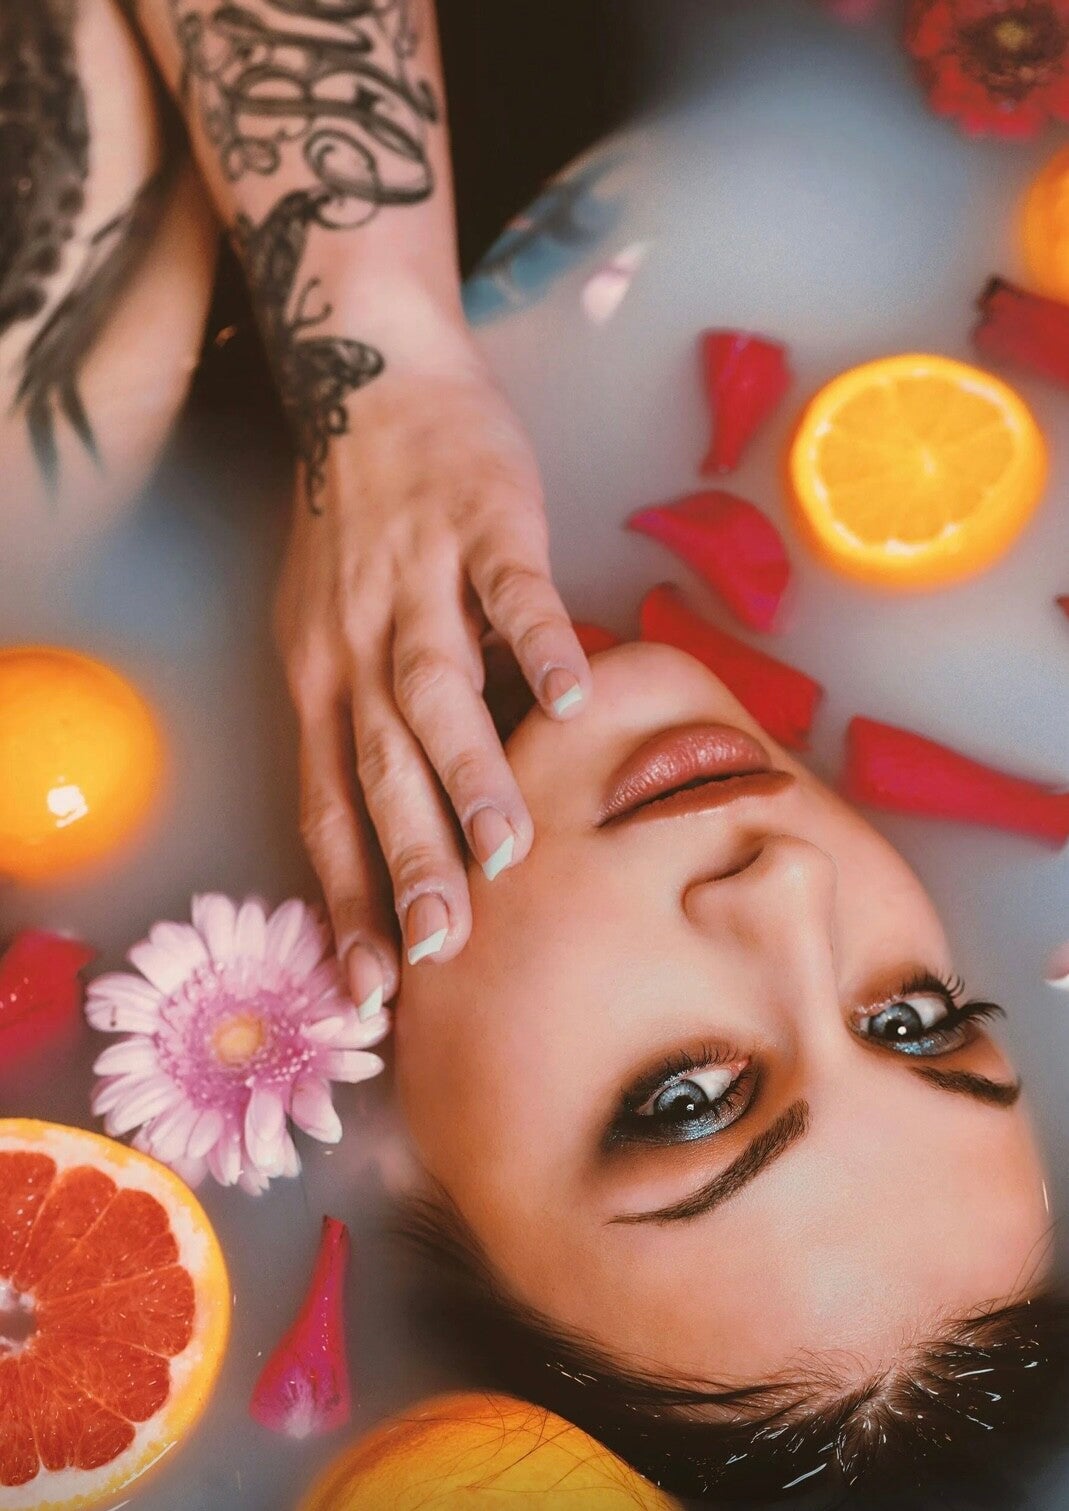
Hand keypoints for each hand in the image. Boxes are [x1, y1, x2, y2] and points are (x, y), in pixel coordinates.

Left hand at [274, 346, 591, 1018]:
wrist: (369, 383)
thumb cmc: (355, 529)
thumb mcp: (326, 633)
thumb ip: (363, 726)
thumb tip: (410, 835)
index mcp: (321, 679)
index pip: (326, 806)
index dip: (345, 896)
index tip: (368, 985)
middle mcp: (357, 642)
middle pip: (378, 766)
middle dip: (407, 862)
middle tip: (439, 950)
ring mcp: (419, 580)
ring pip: (439, 689)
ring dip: (472, 770)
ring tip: (508, 852)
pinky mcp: (482, 526)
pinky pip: (509, 592)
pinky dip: (538, 645)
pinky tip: (576, 702)